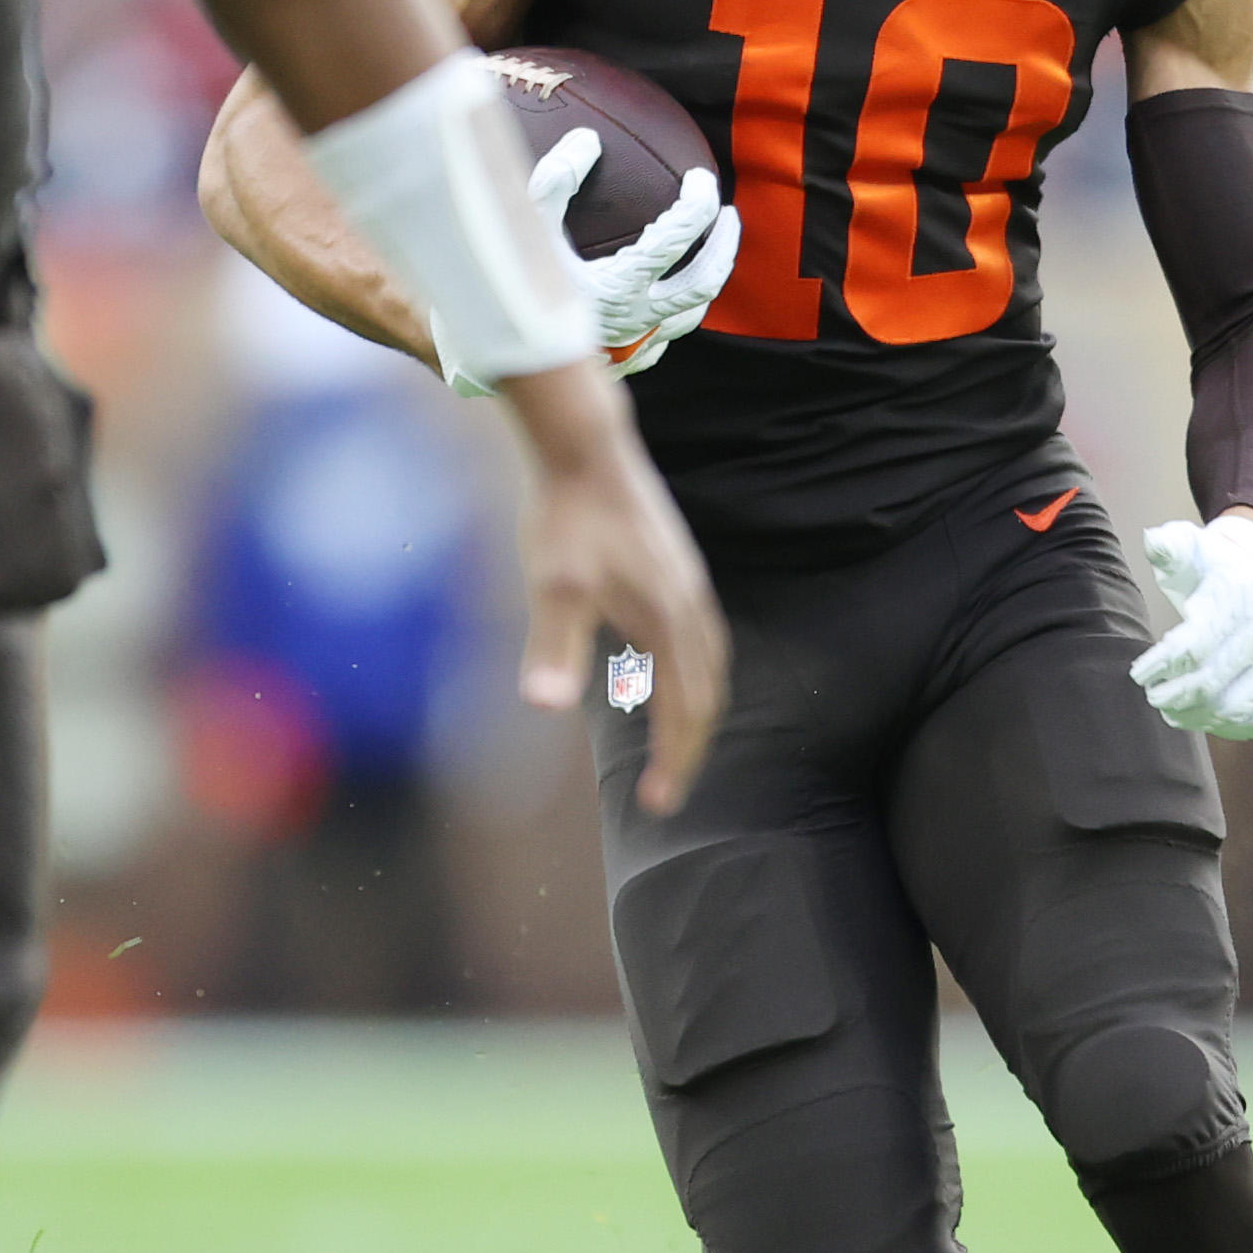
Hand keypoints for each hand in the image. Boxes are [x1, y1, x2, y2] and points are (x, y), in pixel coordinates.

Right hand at [431, 131, 739, 394]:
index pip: (678, 237)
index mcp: (618, 286)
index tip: (699, 178)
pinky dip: (674, 313)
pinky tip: (666, 296)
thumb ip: (554, 180)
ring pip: (689, 314)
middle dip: (724, 244)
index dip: (697, 203)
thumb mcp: (523, 225)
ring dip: (707, 278)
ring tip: (710, 251)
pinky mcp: (624, 363)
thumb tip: (588, 140)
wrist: (487, 354)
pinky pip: (662, 338)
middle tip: (728, 213)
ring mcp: (633, 346)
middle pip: (704, 281)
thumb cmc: (503, 284)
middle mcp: (634, 320)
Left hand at [499, 361, 727, 810]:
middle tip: (668, 789)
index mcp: (669, 620)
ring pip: (710, 664)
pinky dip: (693, 671)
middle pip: (708, 694)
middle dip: (691, 746)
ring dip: (697, 709)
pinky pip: (701, 636)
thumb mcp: (552, 585)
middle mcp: (691, 605)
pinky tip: (664, 669)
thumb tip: (541, 705)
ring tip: (675, 742)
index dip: (674, 762)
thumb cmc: (566, 516)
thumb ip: (552, 646)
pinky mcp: (677, 566)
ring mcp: (690, 583)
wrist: (585, 446)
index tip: (660, 805)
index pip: (684, 710)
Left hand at [1133, 511, 1252, 740]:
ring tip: (1174, 712)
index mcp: (1241, 597)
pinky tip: (1211, 720)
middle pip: (1214, 681)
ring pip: (1239, 707)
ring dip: (1201, 718)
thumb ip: (1169, 546)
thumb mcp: (1189, 545)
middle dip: (1177, 696)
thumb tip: (1153, 541)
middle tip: (1155, 697)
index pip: (1195, 645)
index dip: (1162, 665)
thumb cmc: (1216, 565)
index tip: (1139, 674)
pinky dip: (1237, 728)